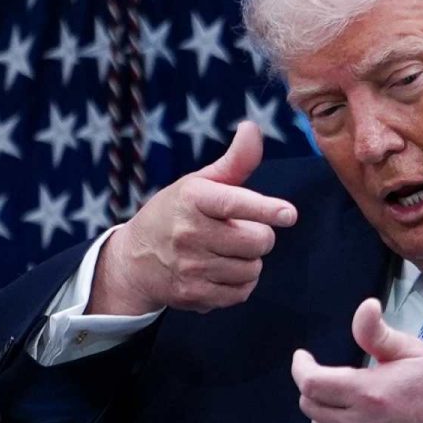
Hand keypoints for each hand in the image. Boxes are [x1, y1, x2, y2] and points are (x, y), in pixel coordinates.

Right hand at [87, 121, 297, 315]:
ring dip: (249, 260)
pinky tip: (222, 271)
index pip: (234, 203)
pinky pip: (241, 293)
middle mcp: (189, 232)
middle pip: (258, 241)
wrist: (133, 260)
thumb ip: (234, 161)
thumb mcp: (199, 183)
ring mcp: (190, 267)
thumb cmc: (175, 213)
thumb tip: (253, 127)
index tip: (288, 214)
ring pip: (253, 268)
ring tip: (227, 251)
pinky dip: (240, 283)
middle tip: (240, 230)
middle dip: (259, 235)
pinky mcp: (194, 295)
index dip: (265, 209)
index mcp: (193, 198)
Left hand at [291, 299, 422, 422]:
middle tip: (318, 367)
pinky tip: (348, 409)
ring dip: (320, 406)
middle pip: (309, 406)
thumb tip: (365, 306)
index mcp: (370, 392)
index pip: (312, 384)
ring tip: (335, 388)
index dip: (300, 367)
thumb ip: (378, 332)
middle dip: (308, 383)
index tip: (303, 356)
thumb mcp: (412, 350)